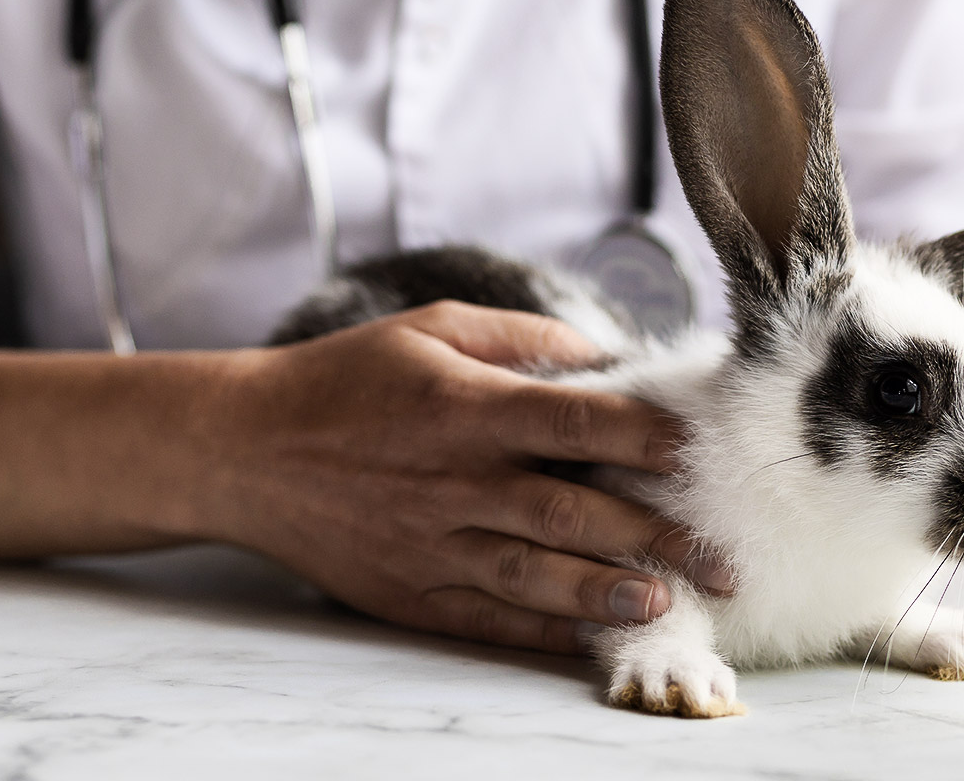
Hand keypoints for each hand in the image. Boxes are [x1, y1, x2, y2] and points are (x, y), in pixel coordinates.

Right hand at [200, 301, 730, 653]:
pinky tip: (590, 636)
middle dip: (653, 533)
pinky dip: (539, 631)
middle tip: (719, 558)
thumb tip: (601, 355)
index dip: (641, 434)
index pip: (572, 421)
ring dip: (604, 590)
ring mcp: (430, 542)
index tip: (697, 448)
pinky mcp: (408, 589)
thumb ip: (518, 337)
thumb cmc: (344, 379)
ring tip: (665, 601)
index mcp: (464, 407)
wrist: (244, 450)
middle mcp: (453, 480)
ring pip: (534, 573)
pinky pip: (485, 617)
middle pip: (570, 509)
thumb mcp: (428, 327)